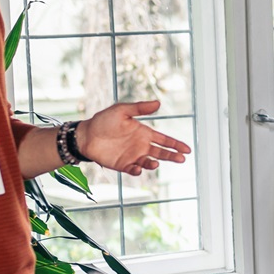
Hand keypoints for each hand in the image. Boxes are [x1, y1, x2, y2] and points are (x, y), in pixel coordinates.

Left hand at [75, 100, 190, 175]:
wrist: (86, 134)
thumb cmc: (104, 120)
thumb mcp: (122, 110)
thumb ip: (140, 108)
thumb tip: (158, 103)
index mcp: (143, 132)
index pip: (164, 140)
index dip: (176, 144)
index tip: (187, 150)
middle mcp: (140, 146)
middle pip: (161, 153)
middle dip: (172, 156)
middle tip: (181, 159)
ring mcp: (132, 156)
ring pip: (149, 163)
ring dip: (153, 164)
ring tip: (155, 163)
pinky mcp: (122, 165)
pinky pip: (133, 170)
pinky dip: (137, 170)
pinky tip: (138, 168)